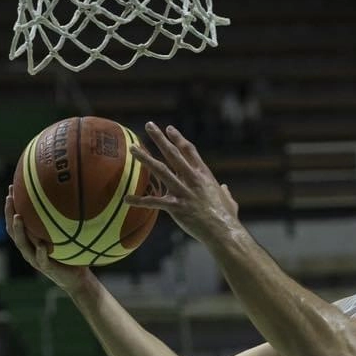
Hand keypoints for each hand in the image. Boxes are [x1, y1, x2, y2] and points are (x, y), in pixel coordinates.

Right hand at [5, 185, 93, 293]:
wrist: (76, 278)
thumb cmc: (72, 253)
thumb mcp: (67, 234)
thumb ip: (65, 219)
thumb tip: (75, 195)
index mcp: (31, 240)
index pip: (16, 220)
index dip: (11, 206)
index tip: (11, 187)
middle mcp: (29, 248)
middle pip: (13, 230)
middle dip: (9, 213)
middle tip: (9, 197)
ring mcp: (35, 258)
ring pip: (22, 244)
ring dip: (19, 230)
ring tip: (18, 217)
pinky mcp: (46, 268)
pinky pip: (41, 259)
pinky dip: (41, 251)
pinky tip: (42, 245)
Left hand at [125, 122, 238, 243]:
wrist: (223, 231)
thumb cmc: (227, 218)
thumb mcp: (229, 201)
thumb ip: (225, 193)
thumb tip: (225, 189)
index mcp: (204, 175)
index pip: (189, 151)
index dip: (178, 138)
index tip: (168, 129)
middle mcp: (192, 179)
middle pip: (173, 154)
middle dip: (160, 138)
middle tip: (149, 125)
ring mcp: (183, 191)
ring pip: (161, 170)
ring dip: (145, 158)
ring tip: (133, 148)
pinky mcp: (176, 206)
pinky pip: (154, 202)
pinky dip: (140, 201)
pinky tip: (126, 199)